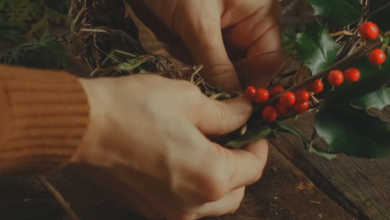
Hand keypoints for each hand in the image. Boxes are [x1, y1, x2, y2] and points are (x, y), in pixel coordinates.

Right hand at [73, 75, 267, 219]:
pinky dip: (197, 187)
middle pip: (238, 191)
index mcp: (210, 176)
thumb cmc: (133, 108)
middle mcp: (194, 205)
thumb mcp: (188, 100)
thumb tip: (245, 114)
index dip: (259, 144)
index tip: (253, 128)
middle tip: (232, 137)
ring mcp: (171, 213)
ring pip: (214, 203)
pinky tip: (185, 159)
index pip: (254, 167)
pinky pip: (189, 205)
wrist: (83, 127)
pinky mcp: (152, 210)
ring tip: (208, 147)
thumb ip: (225, 113)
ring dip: (221, 178)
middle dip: (241, 164)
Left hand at [126, 0, 281, 90]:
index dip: (254, 84)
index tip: (234, 102)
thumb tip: (232, 97)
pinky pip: (204, 58)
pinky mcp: (205, 34)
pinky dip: (189, 56)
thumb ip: (215, 62)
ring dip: (200, 64)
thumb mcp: (198, 22)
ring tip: (181, 43)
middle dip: (220, 73)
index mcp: (260, 16)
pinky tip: (175, 40)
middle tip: (198, 71)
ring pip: (221, 66)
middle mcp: (247, 25)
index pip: (268, 61)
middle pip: (244, 67)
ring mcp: (225, 30)